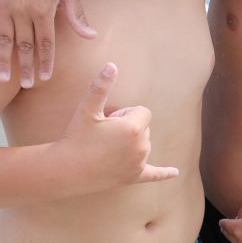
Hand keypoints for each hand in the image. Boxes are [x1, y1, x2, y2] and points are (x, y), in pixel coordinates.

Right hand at [0, 0, 94, 86]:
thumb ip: (77, 16)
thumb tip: (91, 37)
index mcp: (43, 10)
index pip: (46, 44)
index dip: (45, 62)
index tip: (44, 78)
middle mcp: (23, 9)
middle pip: (25, 45)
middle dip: (26, 67)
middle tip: (26, 85)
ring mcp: (5, 3)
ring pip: (3, 37)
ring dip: (3, 59)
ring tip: (2, 79)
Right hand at [53, 63, 178, 191]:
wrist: (66, 170)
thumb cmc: (76, 137)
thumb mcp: (88, 110)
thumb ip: (101, 87)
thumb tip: (111, 65)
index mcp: (134, 128)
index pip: (142, 111)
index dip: (124, 114)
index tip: (108, 121)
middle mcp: (141, 147)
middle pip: (144, 128)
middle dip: (128, 127)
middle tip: (104, 135)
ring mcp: (139, 163)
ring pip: (143, 144)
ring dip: (130, 143)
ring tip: (105, 148)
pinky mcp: (134, 177)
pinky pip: (155, 174)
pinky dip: (164, 173)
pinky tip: (175, 172)